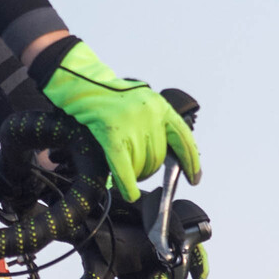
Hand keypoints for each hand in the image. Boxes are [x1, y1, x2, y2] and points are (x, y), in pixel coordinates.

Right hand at [41, 43, 202, 202]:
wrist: (83, 84)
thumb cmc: (110, 96)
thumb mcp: (141, 103)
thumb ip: (155, 124)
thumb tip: (168, 155)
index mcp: (159, 106)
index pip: (184, 139)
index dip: (191, 162)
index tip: (194, 178)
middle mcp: (149, 114)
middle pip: (159, 156)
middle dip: (151, 170)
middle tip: (140, 171)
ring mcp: (130, 124)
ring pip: (142, 165)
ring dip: (137, 176)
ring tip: (128, 173)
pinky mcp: (111, 134)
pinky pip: (124, 168)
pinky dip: (128, 185)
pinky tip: (130, 193)